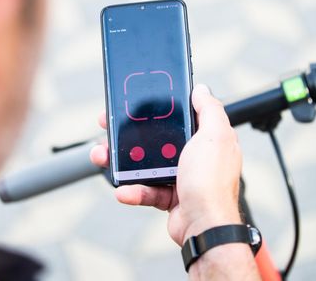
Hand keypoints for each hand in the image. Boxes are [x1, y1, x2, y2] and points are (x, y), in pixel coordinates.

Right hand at [90, 84, 241, 245]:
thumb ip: (210, 109)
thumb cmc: (212, 181)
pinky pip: (145, 188)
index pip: (177, 116)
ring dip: (122, 161)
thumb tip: (201, 90)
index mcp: (203, 137)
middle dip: (130, 133)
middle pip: (155, 138)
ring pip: (144, 162)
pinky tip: (123, 190)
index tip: (137, 104)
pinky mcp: (168, 194)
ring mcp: (179, 175)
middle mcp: (192, 155)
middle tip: (109, 127)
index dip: (157, 108)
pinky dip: (133, 189)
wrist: (206, 226)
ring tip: (102, 156)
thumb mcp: (214, 135)